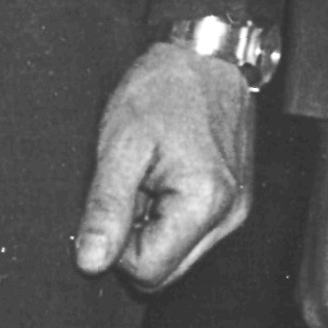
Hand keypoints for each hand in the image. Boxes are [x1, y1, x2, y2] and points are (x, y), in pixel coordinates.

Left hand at [74, 41, 258, 292]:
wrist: (206, 56)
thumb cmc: (164, 91)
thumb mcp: (120, 145)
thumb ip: (106, 208)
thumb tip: (90, 263)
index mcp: (205, 203)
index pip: (147, 270)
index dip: (116, 244)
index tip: (116, 198)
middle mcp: (231, 216)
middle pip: (166, 271)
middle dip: (136, 239)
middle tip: (131, 188)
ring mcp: (237, 211)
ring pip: (178, 256)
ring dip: (152, 228)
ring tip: (150, 179)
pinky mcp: (236, 202)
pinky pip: (192, 236)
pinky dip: (170, 216)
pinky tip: (165, 179)